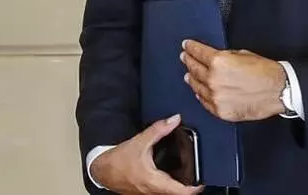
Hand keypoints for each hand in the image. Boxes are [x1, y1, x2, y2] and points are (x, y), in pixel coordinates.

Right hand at [89, 115, 203, 194]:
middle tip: (199, 171)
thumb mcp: (140, 142)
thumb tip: (174, 120)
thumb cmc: (118, 161)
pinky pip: (164, 191)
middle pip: (180, 193)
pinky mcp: (148, 193)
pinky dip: (171, 184)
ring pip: (172, 193)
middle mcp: (155, 192)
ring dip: (181, 184)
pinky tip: (172, 173)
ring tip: (188, 171)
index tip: (204, 177)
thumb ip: (158, 130)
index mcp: (156, 182)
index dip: (197, 186)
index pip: (184, 192)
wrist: (103, 170)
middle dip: (191, 183)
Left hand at [181, 40, 286, 121]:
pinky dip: (200, 95)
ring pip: (196, 86)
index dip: (190, 47)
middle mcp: (213, 80)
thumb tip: (213, 59)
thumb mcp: (241, 54)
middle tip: (185, 57)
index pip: (197, 52)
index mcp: (218, 62)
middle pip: (193, 68)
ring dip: (191, 78)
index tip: (186, 45)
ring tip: (188, 74)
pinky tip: (199, 91)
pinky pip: (204, 102)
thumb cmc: (264, 72)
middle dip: (188, 61)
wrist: (279, 90)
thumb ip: (223, 57)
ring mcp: (215, 97)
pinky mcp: (221, 110)